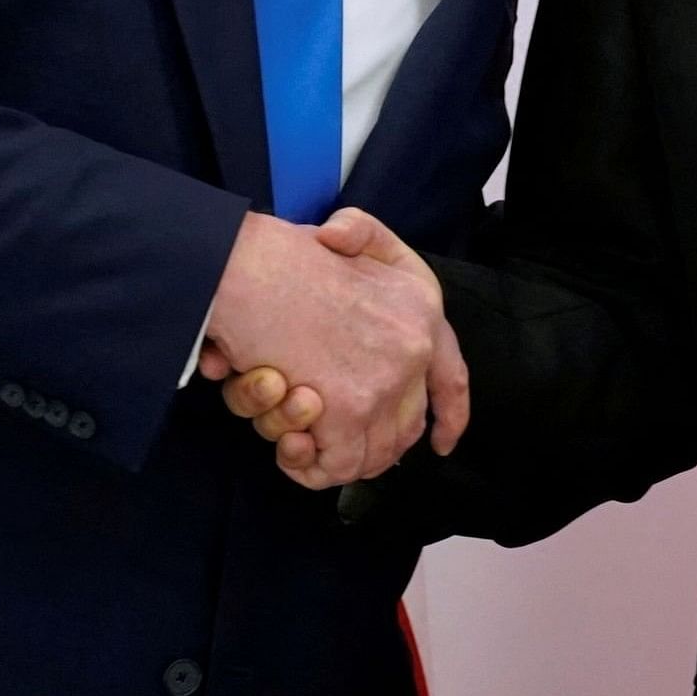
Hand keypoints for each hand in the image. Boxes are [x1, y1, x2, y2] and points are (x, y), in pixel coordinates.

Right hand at [196, 207, 465, 487]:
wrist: (245, 268)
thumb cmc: (279, 254)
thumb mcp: (343, 230)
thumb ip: (360, 233)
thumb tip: (340, 243)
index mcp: (421, 304)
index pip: (451, 378)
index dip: (449, 416)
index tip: (442, 443)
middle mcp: (414, 346)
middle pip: (406, 427)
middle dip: (370, 446)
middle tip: (325, 442)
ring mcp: (386, 383)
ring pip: (372, 452)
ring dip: (328, 453)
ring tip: (291, 432)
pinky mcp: (348, 412)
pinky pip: (338, 465)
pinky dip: (308, 465)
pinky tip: (289, 447)